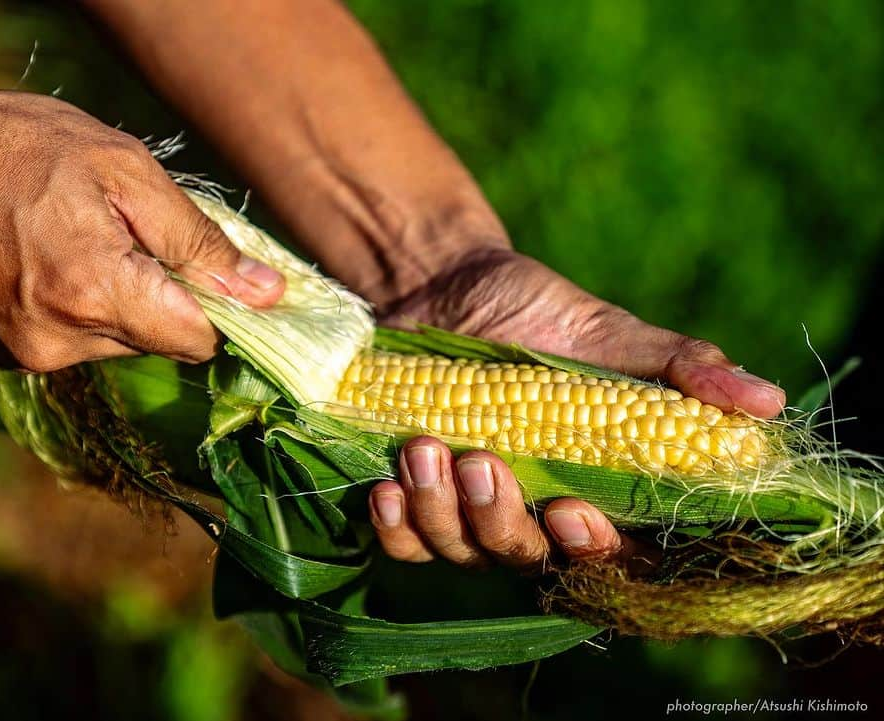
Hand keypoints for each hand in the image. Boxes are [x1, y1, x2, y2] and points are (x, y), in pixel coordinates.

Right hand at [0, 68, 282, 369]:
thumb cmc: (15, 147)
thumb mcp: (123, 170)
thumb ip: (198, 242)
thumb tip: (266, 294)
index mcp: (96, 294)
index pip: (199, 341)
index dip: (217, 307)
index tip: (212, 271)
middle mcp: (63, 343)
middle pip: (161, 341)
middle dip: (165, 293)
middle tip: (130, 231)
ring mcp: (29, 356)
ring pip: (122, 342)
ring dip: (123, 299)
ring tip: (83, 237)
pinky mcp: (8, 356)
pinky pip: (80, 342)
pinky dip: (84, 307)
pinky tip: (55, 259)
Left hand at [367, 247, 785, 570]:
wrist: (439, 282)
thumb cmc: (533, 307)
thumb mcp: (606, 331)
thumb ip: (677, 369)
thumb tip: (766, 403)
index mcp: (592, 482)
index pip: (611, 548)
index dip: (595, 550)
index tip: (569, 511)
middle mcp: (533, 510)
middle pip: (527, 559)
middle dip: (501, 523)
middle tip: (482, 461)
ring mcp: (469, 510)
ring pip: (462, 554)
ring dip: (441, 513)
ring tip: (420, 449)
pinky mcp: (414, 499)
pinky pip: (405, 543)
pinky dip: (395, 526)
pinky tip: (384, 488)